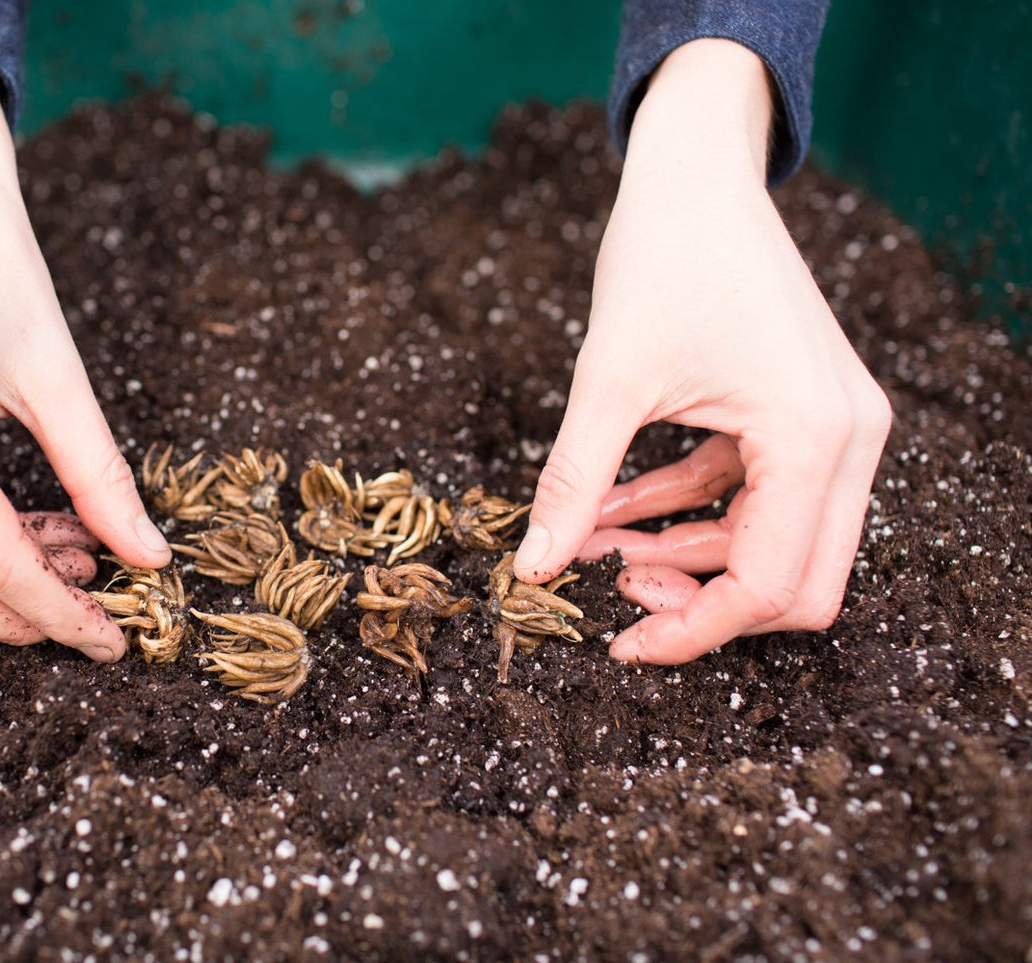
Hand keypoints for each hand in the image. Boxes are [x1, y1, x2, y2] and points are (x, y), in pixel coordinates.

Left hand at [513, 40, 891, 664]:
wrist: (696, 172)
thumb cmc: (662, 256)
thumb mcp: (607, 380)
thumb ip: (573, 484)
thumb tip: (532, 570)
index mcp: (814, 437)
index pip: (769, 584)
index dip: (692, 631)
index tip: (618, 645)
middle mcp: (846, 440)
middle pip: (795, 583)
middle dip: (703, 601)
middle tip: (617, 595)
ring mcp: (834, 426)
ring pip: (775, 544)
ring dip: (687, 553)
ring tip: (597, 546)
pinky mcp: (804, 413)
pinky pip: (754, 495)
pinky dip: (688, 508)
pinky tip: (614, 509)